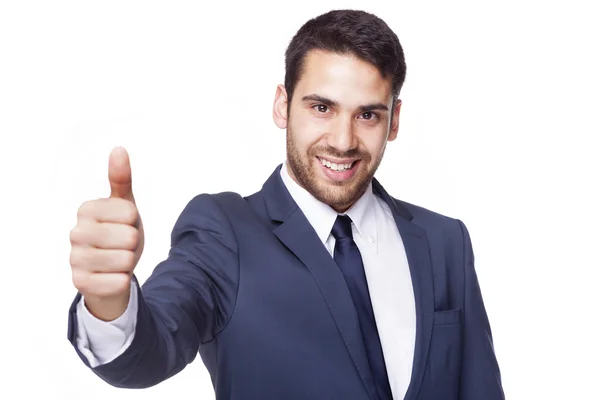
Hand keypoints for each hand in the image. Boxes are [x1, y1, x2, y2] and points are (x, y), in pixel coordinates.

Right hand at [69, 147, 144, 320]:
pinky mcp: (81, 284)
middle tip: (122, 246)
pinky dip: (123, 281)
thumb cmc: (119, 233)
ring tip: (117, 260)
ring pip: (127, 260)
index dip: (134, 221)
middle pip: (130, 237)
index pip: (130, 212)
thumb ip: (121, 179)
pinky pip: (120, 282)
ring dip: (129, 263)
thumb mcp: (125, 206)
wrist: (111, 271)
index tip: (123, 225)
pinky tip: (112, 277)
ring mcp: (75, 260)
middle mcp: (75, 233)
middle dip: (133, 244)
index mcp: (86, 209)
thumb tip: (119, 150)